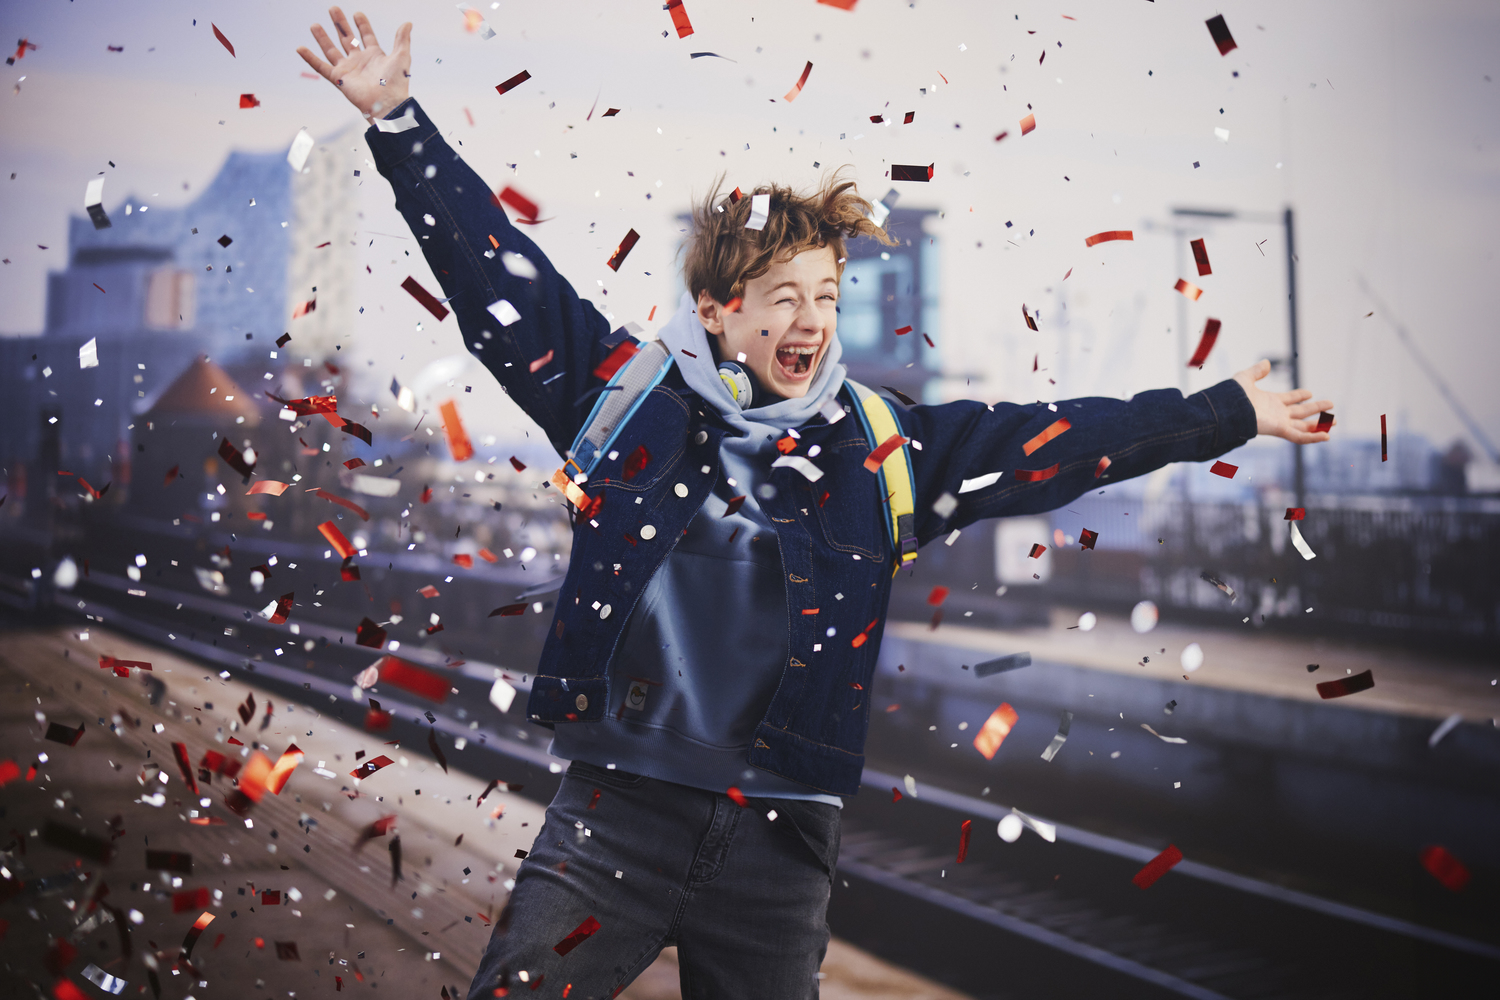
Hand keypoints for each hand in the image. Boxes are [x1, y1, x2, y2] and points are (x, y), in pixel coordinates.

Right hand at [296, 7, 410, 119]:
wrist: (387, 103)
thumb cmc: (396, 83)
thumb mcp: (401, 57)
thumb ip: (402, 39)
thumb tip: (408, 23)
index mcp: (374, 56)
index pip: (366, 36)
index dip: (362, 25)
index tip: (357, 13)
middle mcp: (359, 61)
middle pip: (347, 39)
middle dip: (340, 24)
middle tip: (333, 9)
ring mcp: (348, 69)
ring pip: (331, 50)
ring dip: (323, 37)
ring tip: (315, 24)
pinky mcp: (339, 79)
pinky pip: (321, 67)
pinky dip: (310, 58)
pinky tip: (300, 48)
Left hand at [1232, 359, 1334, 443]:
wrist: (1227, 409)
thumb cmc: (1232, 396)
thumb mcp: (1245, 378)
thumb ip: (1257, 371)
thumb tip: (1266, 362)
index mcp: (1270, 402)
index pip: (1289, 399)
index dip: (1299, 396)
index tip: (1309, 393)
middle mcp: (1276, 413)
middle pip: (1300, 413)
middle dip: (1315, 409)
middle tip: (1331, 406)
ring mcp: (1279, 422)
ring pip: (1303, 426)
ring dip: (1319, 424)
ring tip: (1334, 421)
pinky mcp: (1280, 430)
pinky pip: (1299, 436)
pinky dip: (1313, 437)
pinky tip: (1326, 436)